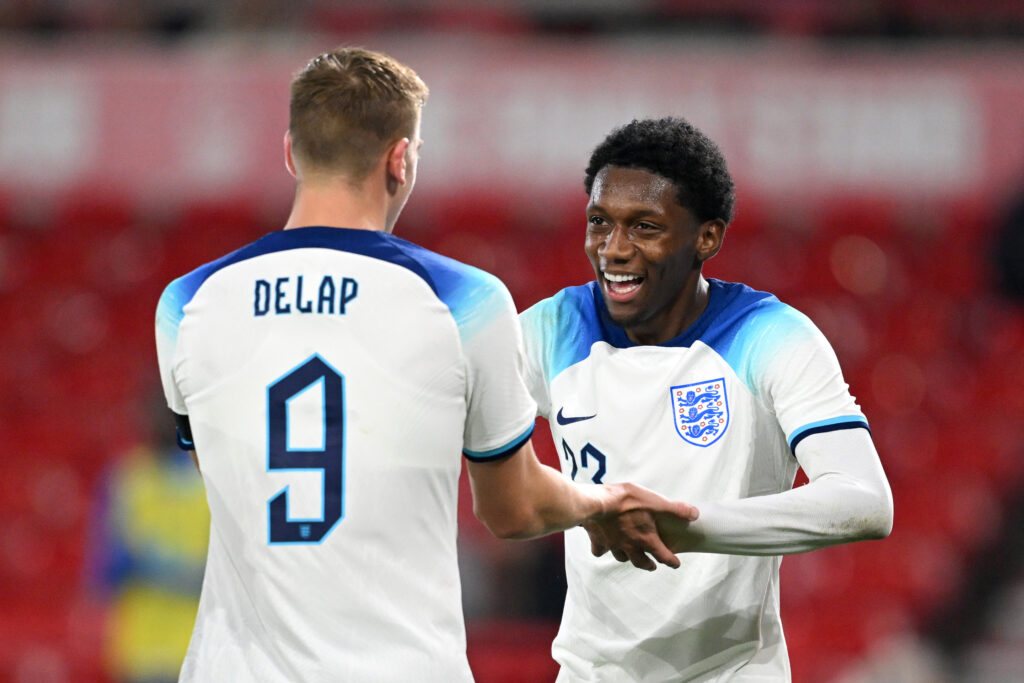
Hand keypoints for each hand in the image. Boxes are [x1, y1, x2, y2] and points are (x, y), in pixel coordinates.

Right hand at [583, 483, 698, 570]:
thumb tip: (695, 514)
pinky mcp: (598, 541)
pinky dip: (603, 549)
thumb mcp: (655, 501)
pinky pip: (600, 551)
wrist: (597, 504)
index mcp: (646, 539)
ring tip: (629, 554)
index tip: (675, 564)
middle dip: (648, 565)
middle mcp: (630, 546)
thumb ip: (675, 509)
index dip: (671, 561)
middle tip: (652, 566)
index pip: (663, 556)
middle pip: (641, 563)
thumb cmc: (627, 501)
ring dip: (628, 558)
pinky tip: (603, 545)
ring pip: (622, 558)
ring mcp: (613, 545)